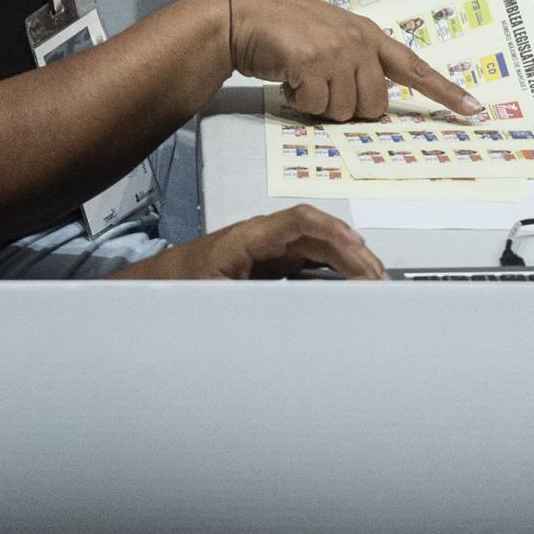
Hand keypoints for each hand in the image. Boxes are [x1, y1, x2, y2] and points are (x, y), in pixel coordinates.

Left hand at [130, 205, 385, 279]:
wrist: (155, 287)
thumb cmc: (179, 287)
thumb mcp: (212, 299)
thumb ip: (249, 303)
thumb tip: (290, 313)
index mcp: (247, 238)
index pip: (298, 220)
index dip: (331, 230)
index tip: (357, 247)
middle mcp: (263, 238)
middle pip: (316, 235)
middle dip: (351, 252)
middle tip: (378, 280)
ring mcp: (268, 250)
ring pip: (317, 248)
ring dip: (347, 261)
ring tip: (375, 283)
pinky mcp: (270, 264)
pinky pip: (308, 262)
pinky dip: (333, 271)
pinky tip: (351, 286)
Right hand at [226, 0, 481, 121]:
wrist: (243, 16)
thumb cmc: (283, 29)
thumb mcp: (329, 35)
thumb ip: (356, 60)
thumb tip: (372, 104)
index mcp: (368, 34)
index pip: (414, 67)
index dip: (445, 92)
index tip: (474, 110)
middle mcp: (359, 41)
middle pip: (374, 107)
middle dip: (346, 107)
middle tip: (320, 86)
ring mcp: (337, 50)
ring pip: (344, 112)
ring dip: (318, 105)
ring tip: (301, 77)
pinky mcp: (313, 61)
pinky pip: (315, 106)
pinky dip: (297, 101)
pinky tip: (288, 77)